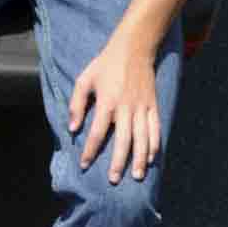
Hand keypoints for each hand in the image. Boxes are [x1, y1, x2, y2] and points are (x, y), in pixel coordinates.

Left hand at [67, 32, 161, 182]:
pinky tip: (152, 159)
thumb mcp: (85, 79)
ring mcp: (142, 106)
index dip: (90, 150)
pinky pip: (155, 127)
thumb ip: (76, 104)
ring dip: (140, 158)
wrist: (135, 45)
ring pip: (142, 137)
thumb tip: (72, 129)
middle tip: (114, 180)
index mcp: (107, 101)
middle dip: (119, 162)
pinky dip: (154, 144)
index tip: (84, 165)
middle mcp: (126, 106)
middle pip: (123, 140)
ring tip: (138, 177)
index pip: (97, 131)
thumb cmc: (106, 64)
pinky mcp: (153, 104)